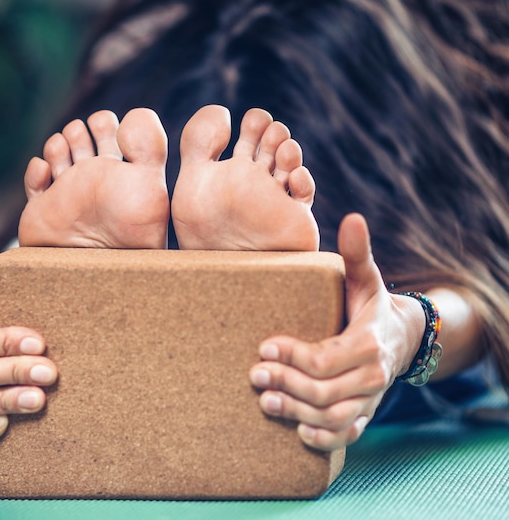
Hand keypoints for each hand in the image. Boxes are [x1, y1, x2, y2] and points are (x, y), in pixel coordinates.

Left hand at [249, 213, 424, 450]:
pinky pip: (346, 435)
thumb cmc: (371, 303)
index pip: (325, 358)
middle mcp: (372, 376)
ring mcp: (369, 399)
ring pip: (332, 417)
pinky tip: (298, 433)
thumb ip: (357, 252)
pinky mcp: (365, 413)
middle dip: (285, 383)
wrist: (402, 337)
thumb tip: (352, 217)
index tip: (264, 347)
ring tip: (264, 401)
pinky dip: (323, 440)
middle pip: (323, 391)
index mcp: (368, 342)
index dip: (293, 355)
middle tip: (253, 374)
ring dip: (296, 414)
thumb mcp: (366, 277)